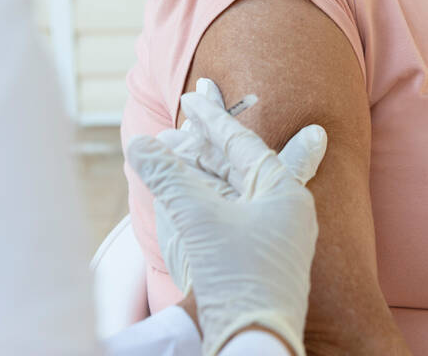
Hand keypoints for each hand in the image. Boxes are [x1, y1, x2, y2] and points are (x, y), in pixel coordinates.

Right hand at [127, 79, 326, 355]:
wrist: (252, 342)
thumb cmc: (236, 276)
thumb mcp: (198, 219)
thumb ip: (169, 178)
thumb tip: (139, 146)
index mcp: (286, 193)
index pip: (244, 143)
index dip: (214, 119)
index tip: (193, 96)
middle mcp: (288, 212)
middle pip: (242, 164)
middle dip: (210, 140)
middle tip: (190, 109)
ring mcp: (277, 238)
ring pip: (237, 190)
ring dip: (206, 169)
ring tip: (180, 146)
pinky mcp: (261, 260)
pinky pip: (234, 215)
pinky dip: (210, 199)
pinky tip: (191, 189)